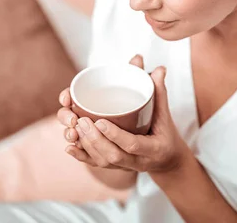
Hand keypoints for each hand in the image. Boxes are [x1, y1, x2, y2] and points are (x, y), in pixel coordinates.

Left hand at [65, 56, 191, 173]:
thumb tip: (159, 67)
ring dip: (86, 145)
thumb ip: (159, 91)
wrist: (167, 160)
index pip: (132, 145)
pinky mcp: (115, 168)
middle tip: (81, 120)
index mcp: (153, 149)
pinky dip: (82, 157)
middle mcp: (138, 162)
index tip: (100, 121)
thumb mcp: (165, 114)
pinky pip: (97, 165)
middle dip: (95, 139)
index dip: (115, 135)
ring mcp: (125, 167)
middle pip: (113, 155)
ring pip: (102, 161)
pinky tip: (69, 147)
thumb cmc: (165, 134)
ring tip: (74, 126)